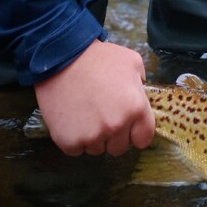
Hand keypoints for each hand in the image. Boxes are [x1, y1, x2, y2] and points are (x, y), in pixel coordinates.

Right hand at [34, 40, 155, 156]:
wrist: (63, 57)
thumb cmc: (99, 57)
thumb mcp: (132, 62)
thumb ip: (142, 83)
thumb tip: (141, 97)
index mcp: (135, 108)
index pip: (143, 139)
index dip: (136, 132)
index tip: (128, 124)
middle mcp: (116, 126)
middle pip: (120, 147)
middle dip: (114, 134)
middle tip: (103, 114)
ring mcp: (92, 136)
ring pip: (97, 148)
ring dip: (94, 136)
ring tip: (86, 112)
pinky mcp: (69, 141)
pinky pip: (76, 149)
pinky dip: (74, 138)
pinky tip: (72, 118)